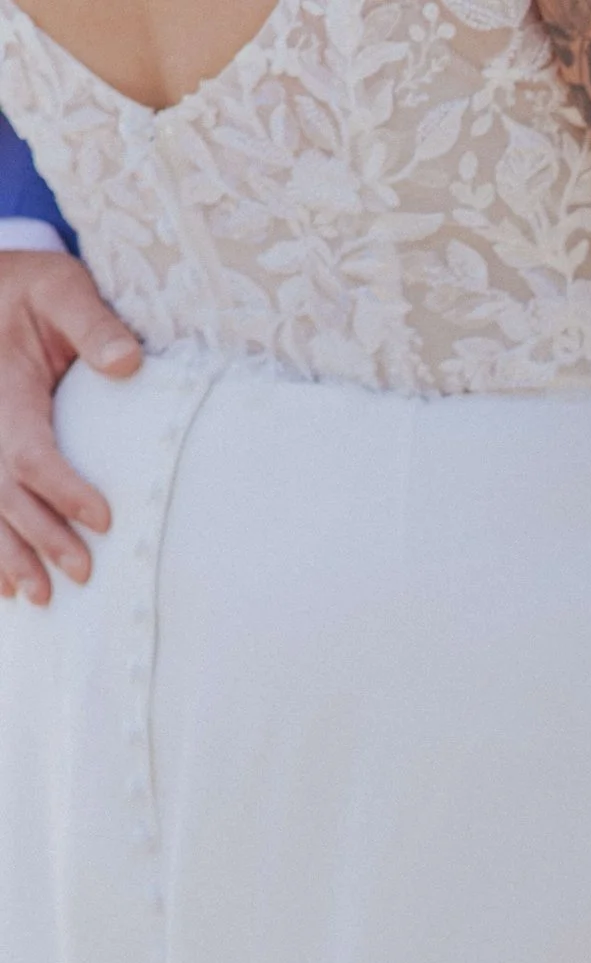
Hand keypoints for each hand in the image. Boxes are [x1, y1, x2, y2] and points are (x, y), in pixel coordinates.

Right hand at [0, 250, 139, 604]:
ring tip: (37, 597)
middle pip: (0, 490)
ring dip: (5, 552)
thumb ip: (93, 323)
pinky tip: (2, 585)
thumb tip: (128, 363)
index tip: (104, 519)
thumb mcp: (61, 287)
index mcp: (2, 386)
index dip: (62, 488)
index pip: (28, 450)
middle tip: (81, 573)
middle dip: (37, 536)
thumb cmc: (29, 286)